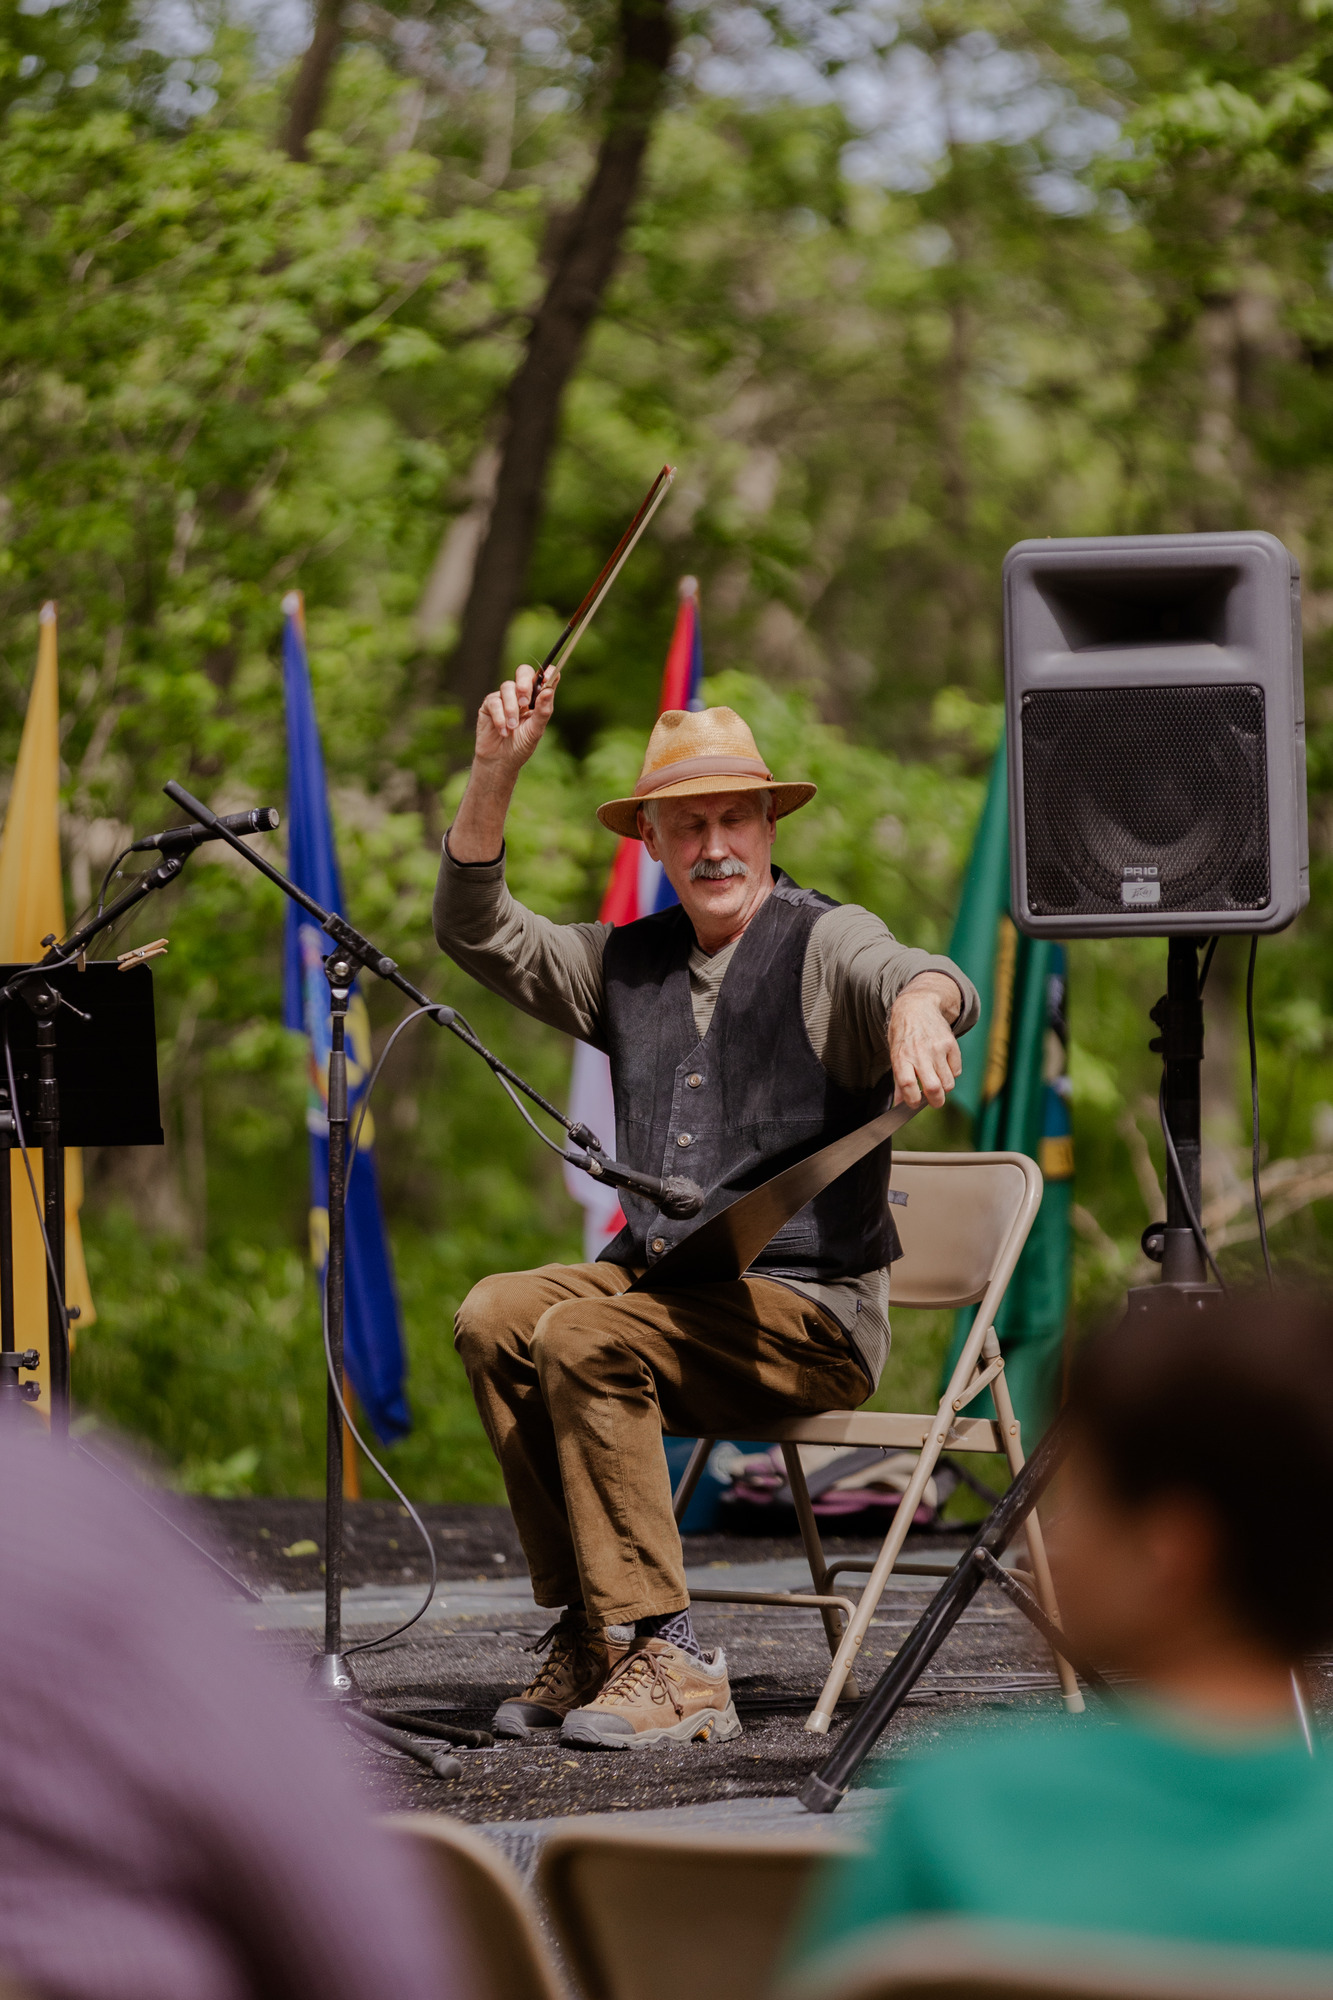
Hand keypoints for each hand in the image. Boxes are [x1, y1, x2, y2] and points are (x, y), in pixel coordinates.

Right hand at [474, 661, 557, 776]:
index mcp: (536, 698)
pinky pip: (494, 701)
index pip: (543, 678)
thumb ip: (543, 710)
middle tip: (525, 701)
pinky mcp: (489, 704)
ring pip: (507, 687)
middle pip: (523, 672)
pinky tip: (503, 731)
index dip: (547, 672)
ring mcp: (504, 697)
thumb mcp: (536, 730)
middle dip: (524, 683)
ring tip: (512, 727)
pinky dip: (499, 717)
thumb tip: (548, 690)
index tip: (550, 674)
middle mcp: (521, 694)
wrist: (500, 760)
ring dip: (511, 709)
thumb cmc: (521, 745)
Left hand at [888, 973, 962, 1109]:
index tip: (914, 1103)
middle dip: (936, 1102)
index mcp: (902, 1057)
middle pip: (933, 1088)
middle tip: (934, 1101)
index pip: (908, 1085)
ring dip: (944, 1089)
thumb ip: (898, 1081)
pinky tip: (943, 1066)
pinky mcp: (951, 1044)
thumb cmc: (903, 1035)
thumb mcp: (895, 1054)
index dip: (913, 1100)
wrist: (917, 1007)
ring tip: (937, 1081)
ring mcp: (937, 1048)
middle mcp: (920, 1053)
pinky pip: (956, 1071)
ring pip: (948, 1083)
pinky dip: (951, 1074)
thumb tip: (900, 1105)